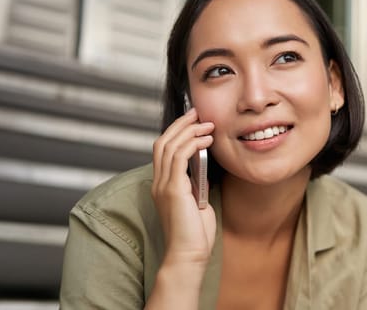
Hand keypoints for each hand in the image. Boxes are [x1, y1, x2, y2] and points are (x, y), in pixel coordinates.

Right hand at [151, 108, 216, 268]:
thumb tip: (204, 168)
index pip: (163, 150)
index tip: (194, 120)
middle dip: (181, 124)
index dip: (176, 131)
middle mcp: (158, 182)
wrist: (189, 254)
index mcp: (162, 185)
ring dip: (189, 131)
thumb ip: (196, 184)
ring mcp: (163, 185)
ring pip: (169, 145)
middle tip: (198, 113)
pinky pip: (178, 157)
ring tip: (208, 124)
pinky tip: (207, 140)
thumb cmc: (196, 233)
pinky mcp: (172, 190)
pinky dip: (192, 144)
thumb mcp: (197, 201)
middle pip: (163, 142)